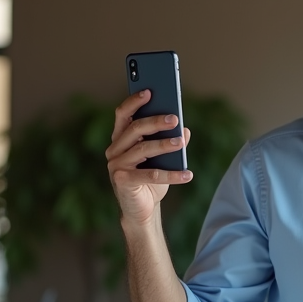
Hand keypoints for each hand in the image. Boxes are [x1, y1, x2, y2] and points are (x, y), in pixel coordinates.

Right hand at [106, 90, 192, 227]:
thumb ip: (171, 142)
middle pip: (134, 129)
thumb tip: (185, 129)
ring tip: (181, 142)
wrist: (142, 210)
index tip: (149, 91)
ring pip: (143, 150)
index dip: (134, 102)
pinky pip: (150, 175)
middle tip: (174, 118)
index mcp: (120, 139)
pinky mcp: (122, 181)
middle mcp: (114, 150)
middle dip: (155, 122)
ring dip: (164, 145)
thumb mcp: (163, 159)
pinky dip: (172, 175)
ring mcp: (116, 165)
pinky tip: (188, 174)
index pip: (123, 115)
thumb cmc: (151, 180)